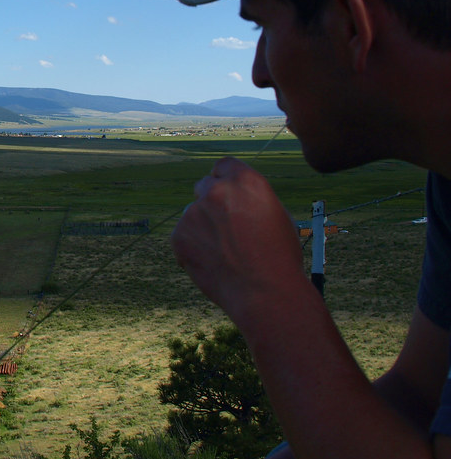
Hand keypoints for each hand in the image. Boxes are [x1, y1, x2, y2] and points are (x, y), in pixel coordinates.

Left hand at [172, 157, 306, 325]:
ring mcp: (193, 213)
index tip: (227, 192)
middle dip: (211, 201)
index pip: (223, 165)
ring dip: (202, 226)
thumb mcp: (275, 214)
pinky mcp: (179, 235)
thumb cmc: (279, 257)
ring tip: (225, 254)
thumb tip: (234, 196)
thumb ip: (250, 198)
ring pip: (192, 214)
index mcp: (245, 180)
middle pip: (204, 186)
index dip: (225, 179)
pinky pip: (183, 236)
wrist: (266, 293)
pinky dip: (193, 247)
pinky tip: (214, 264)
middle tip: (224, 226)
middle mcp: (216, 190)